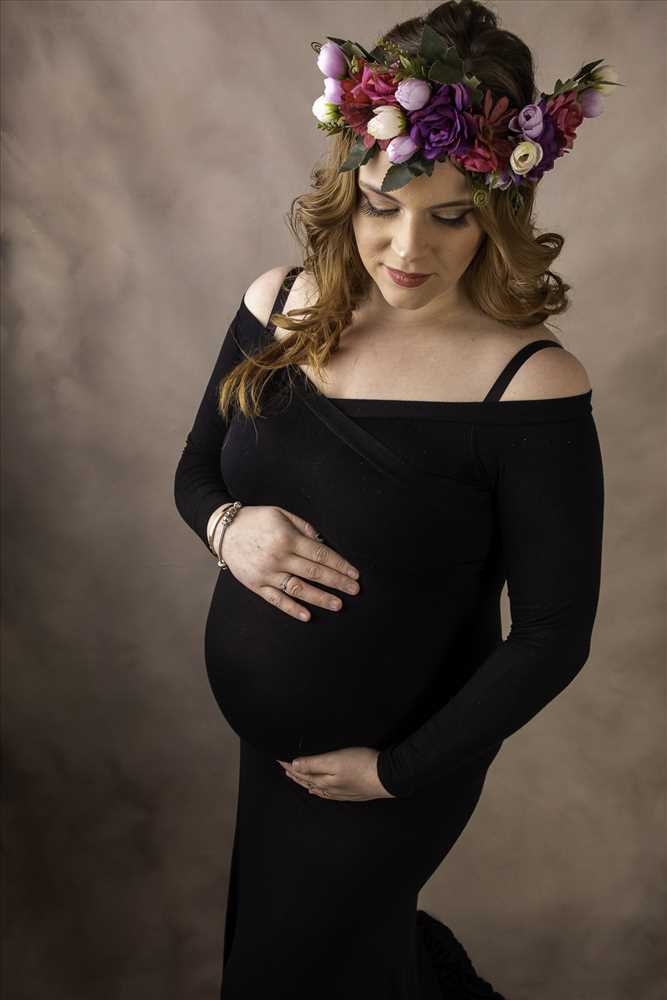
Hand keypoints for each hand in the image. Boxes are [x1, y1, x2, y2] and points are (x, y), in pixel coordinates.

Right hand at [218, 505, 360, 622]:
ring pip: (298, 589)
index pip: (320, 554)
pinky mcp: (255, 585)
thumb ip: (304, 527)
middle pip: (314, 573)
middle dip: (338, 582)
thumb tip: (323, 542)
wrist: (224, 530)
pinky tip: (307, 615)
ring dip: (320, 598)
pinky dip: (292, 609)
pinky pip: (276, 600)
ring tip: (338, 604)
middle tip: (355, 590)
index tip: (354, 573)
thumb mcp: (281, 514)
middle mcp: (278, 557)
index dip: (340, 564)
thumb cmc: (255, 520)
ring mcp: (266, 573)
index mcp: (287, 538)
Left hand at [277, 747, 394, 800]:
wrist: (387, 777)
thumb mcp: (334, 760)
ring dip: (305, 782)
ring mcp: (340, 792)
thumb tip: (294, 766)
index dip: (290, 766)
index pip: (302, 773)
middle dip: (295, 775)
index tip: (279, 760)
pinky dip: (318, 790)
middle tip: (284, 768)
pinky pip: (327, 793)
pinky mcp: (350, 792)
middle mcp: (329, 789)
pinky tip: (318, 790)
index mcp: (323, 781)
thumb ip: (313, 763)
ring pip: (316, 788)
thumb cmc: (361, 765)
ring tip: (296, 778)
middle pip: (307, 782)